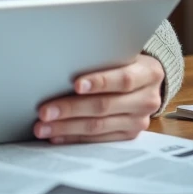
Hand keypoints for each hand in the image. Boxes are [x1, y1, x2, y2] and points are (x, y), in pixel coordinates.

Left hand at [32, 54, 163, 143]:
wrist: (146, 81)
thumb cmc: (125, 61)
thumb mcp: (122, 53)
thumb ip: (102, 57)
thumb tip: (62, 61)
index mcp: (149, 74)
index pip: (124, 80)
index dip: (100, 82)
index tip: (75, 85)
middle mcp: (147, 100)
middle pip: (105, 106)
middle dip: (71, 109)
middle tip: (44, 111)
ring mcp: (138, 121)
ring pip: (98, 126)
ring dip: (66, 127)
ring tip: (43, 126)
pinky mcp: (128, 135)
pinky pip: (97, 139)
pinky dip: (73, 137)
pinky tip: (56, 135)